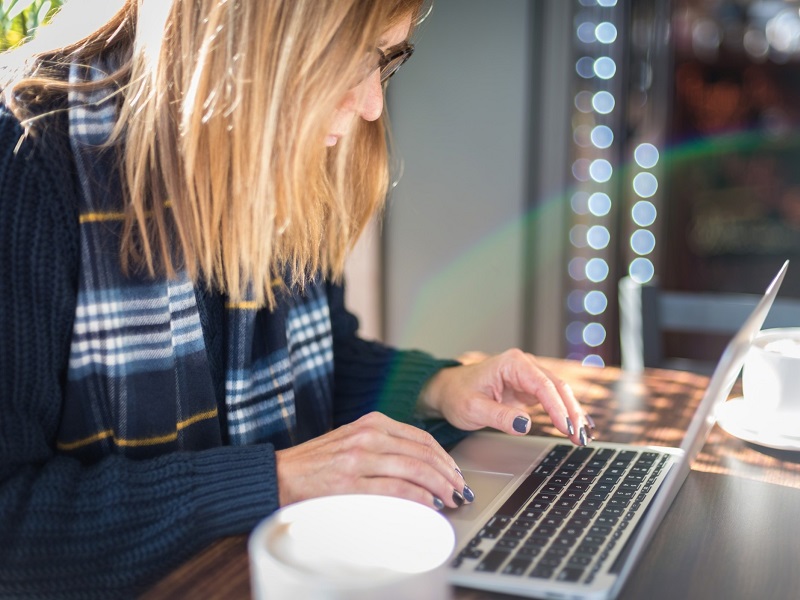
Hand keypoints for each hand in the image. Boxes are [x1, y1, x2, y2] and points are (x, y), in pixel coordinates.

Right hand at [275, 412, 473, 509]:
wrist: (279, 474)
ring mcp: (360, 457)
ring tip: (449, 499)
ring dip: (439, 487)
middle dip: (448, 474)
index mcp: (372, 422)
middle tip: (459, 490)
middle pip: (424, 453)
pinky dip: (418, 498)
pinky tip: (428, 505)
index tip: (454, 473)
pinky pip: (396, 489)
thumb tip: (421, 466)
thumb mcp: (353, 440)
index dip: (444, 458)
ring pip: (415, 470)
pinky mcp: (351, 482)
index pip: (421, 438)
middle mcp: (369, 435)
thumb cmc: (317, 462)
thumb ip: (384, 446)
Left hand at [419, 349, 593, 445]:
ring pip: (560, 393)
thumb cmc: (457, 395)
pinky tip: (578, 427)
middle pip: (557, 387)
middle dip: (571, 412)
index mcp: (512, 363)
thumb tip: (524, 425)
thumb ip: (499, 416)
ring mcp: (529, 377)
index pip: (542, 385)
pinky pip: (554, 400)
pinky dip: (565, 414)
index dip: (557, 407)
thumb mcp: (473, 408)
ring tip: (583, 437)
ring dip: (572, 414)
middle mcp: (524, 366)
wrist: (448, 390)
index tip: (566, 428)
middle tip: (581, 437)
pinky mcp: (530, 389)